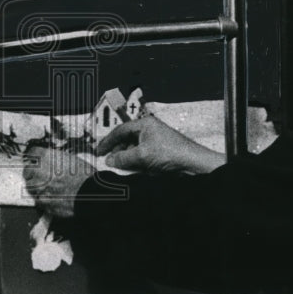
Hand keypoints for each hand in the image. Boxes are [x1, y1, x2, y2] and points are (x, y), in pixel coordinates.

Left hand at [22, 147, 95, 218]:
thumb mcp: (71, 159)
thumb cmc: (85, 175)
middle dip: (32, 173)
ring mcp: (40, 188)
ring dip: (35, 186)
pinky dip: (41, 198)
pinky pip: (37, 200)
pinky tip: (49, 196)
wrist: (91, 192)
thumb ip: (56, 159)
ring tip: (44, 187)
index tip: (34, 159)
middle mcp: (40, 172)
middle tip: (39, 174)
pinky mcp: (44, 202)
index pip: (32, 153)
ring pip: (30, 187)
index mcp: (46, 157)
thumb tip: (51, 161)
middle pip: (27, 171)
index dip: (34, 157)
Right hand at [97, 115, 225, 174]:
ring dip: (126, 157)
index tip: (99, 151)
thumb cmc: (169, 153)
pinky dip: (135, 162)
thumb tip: (109, 160)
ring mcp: (156, 141)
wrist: (193, 164)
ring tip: (119, 167)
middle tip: (108, 160)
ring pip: (134, 148)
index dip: (108, 141)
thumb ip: (122, 158)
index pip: (120, 130)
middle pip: (127, 139)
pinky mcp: (161, 152)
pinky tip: (133, 169)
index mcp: (144, 124)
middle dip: (117, 150)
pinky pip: (143, 155)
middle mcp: (150, 130)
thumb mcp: (141, 156)